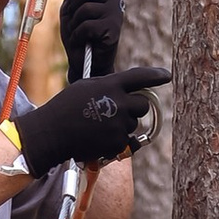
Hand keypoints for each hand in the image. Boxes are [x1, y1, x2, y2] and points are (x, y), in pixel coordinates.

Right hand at [16, 62, 169, 178]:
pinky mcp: (117, 143)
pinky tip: (102, 138)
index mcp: (111, 85)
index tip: (166, 76)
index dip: (155, 76)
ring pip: (133, 124)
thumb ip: (109, 86)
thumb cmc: (66, 107)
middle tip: (120, 111)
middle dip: (136, 108)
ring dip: (123, 125)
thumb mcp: (87, 86)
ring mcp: (119, 124)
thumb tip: (127, 91)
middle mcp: (119, 103)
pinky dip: (118, 141)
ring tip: (100, 126)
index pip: (140, 77)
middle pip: (143, 105)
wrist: (52, 132)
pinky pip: (128, 142)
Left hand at [59, 0, 125, 77]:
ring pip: (86, 7)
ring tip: (78, 32)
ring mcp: (115, 14)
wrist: (84, 64)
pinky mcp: (113, 29)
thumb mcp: (73, 6)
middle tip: (72, 19)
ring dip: (74, 22)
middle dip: (72, 5)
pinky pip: (87, 24)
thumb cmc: (78, 35)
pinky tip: (82, 41)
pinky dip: (78, 34)